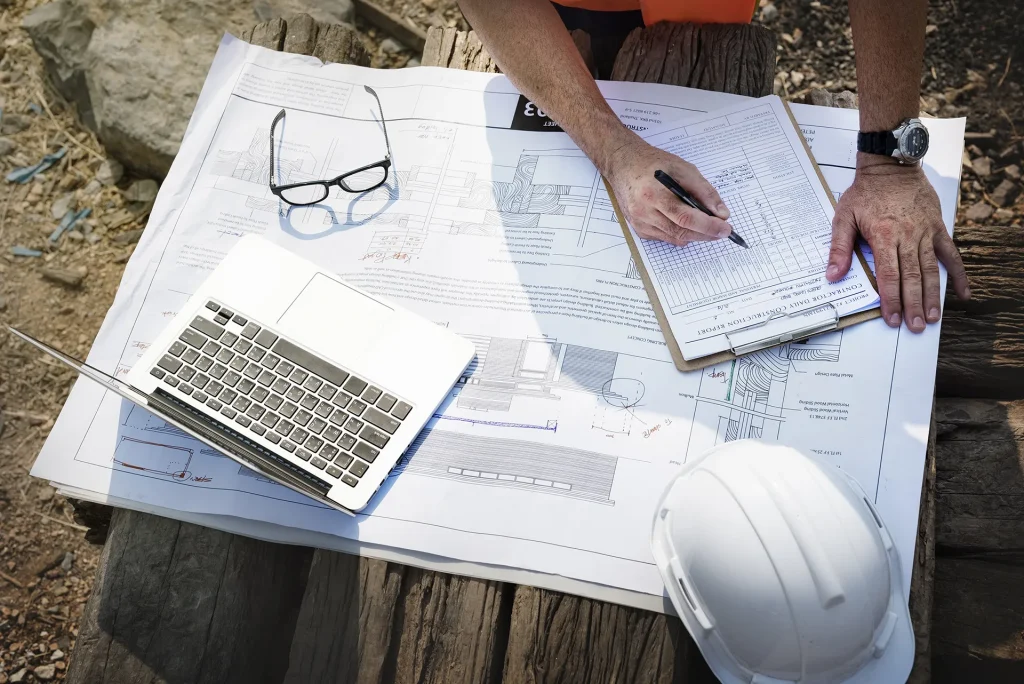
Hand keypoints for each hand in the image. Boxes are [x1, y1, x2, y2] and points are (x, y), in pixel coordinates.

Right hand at [603, 136, 731, 245]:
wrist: (623, 165)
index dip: (708, 226)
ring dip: (694, 235)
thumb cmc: (653, 164)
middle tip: (722, 230)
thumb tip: (721, 213)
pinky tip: (685, 224)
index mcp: (654, 194)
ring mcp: (640, 223)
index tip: (725, 228)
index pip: (685, 218)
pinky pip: (665, 238)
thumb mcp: (683, 169)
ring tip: (707, 226)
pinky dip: (680, 234)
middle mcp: (644, 212)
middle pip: (681, 232)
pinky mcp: (639, 229)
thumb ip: (704, 191)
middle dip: (705, 234)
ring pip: (674, 238)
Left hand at [826, 154, 969, 331]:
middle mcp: (907, 236)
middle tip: (916, 326)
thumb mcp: (844, 217)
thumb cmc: (866, 192)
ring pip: (931, 270)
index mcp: (883, 236)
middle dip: (913, 305)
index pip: (888, 276)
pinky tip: (962, 293)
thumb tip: (833, 275)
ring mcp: (925, 233)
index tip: (893, 318)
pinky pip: (950, 254)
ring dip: (933, 296)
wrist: (891, 166)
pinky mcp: (937, 227)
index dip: (891, 300)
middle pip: (912, 277)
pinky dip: (958, 274)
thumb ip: (839, 248)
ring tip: (933, 317)